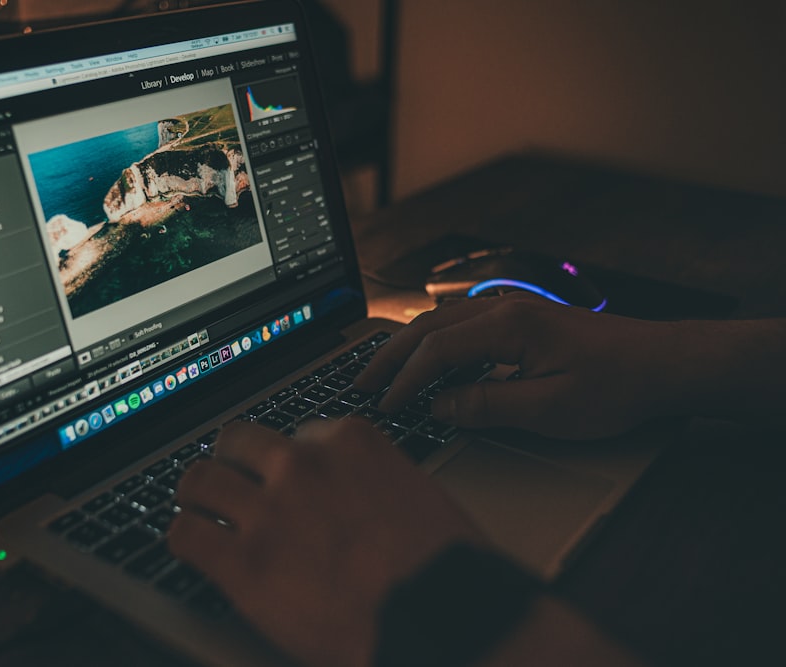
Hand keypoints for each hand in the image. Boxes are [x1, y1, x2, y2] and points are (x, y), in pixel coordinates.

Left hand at [168, 419, 484, 666]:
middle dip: (233, 465)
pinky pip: (185, 534)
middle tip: (233, 488)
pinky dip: (186, 538)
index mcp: (349, 442)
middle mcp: (301, 465)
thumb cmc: (448, 571)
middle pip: (236, 442)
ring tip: (202, 512)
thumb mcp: (416, 497)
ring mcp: (268, 511)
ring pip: (199, 480)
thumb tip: (348, 497)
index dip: (286, 465)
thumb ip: (370, 483)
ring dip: (200, 496)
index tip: (282, 481)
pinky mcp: (242, 564)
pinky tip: (195, 546)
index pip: (294, 436)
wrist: (444, 623)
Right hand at [357, 293, 684, 438]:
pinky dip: (434, 346)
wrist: (662, 364)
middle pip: (428, 327)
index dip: (405, 381)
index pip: (436, 350)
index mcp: (508, 325)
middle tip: (360, 383)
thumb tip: (439, 407)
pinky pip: (463, 328)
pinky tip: (429, 368)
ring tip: (383, 374)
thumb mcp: (549, 408)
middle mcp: (503, 310)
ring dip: (408, 348)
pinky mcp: (521, 323)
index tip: (386, 407)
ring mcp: (512, 312)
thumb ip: (487, 405)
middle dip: (390, 356)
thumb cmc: (615, 385)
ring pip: (442, 323)